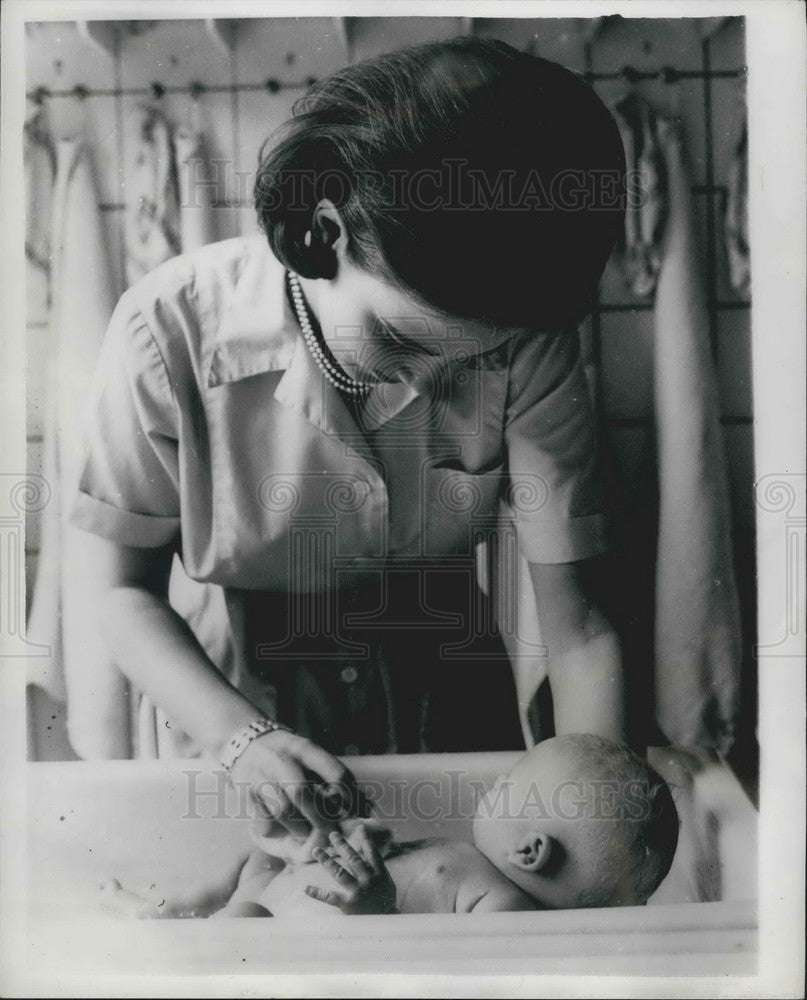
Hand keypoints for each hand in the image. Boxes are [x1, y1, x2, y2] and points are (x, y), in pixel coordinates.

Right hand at [229, 728, 369, 845]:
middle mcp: (282, 759)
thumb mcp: (311, 756)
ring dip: (298, 828)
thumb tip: (368, 808)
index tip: (356, 813)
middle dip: (320, 818)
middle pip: (303, 793)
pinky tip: (280, 830)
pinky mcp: (245, 791)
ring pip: (281, 810)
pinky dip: (274, 830)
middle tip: (329, 832)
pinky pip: (262, 820)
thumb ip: (335, 778)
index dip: (350, 798)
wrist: (245, 739)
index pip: (335, 772)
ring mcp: (261, 774)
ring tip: (305, 834)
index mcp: (305, 748)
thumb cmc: (289, 754)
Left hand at [305, 826, 396, 914]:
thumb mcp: (387, 883)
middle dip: (342, 845)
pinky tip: (306, 888)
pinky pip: (329, 897)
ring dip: (326, 860)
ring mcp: (357, 891)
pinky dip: (316, 892)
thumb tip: (368, 851)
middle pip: (353, 858)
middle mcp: (368, 880)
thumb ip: (377, 868)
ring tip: (316, 850)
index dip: (366, 839)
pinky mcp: (347, 904)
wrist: (385, 925)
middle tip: (332, 834)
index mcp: (379, 874)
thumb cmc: (386, 902)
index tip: (360, 828)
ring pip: (339, 872)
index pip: (372, 852)